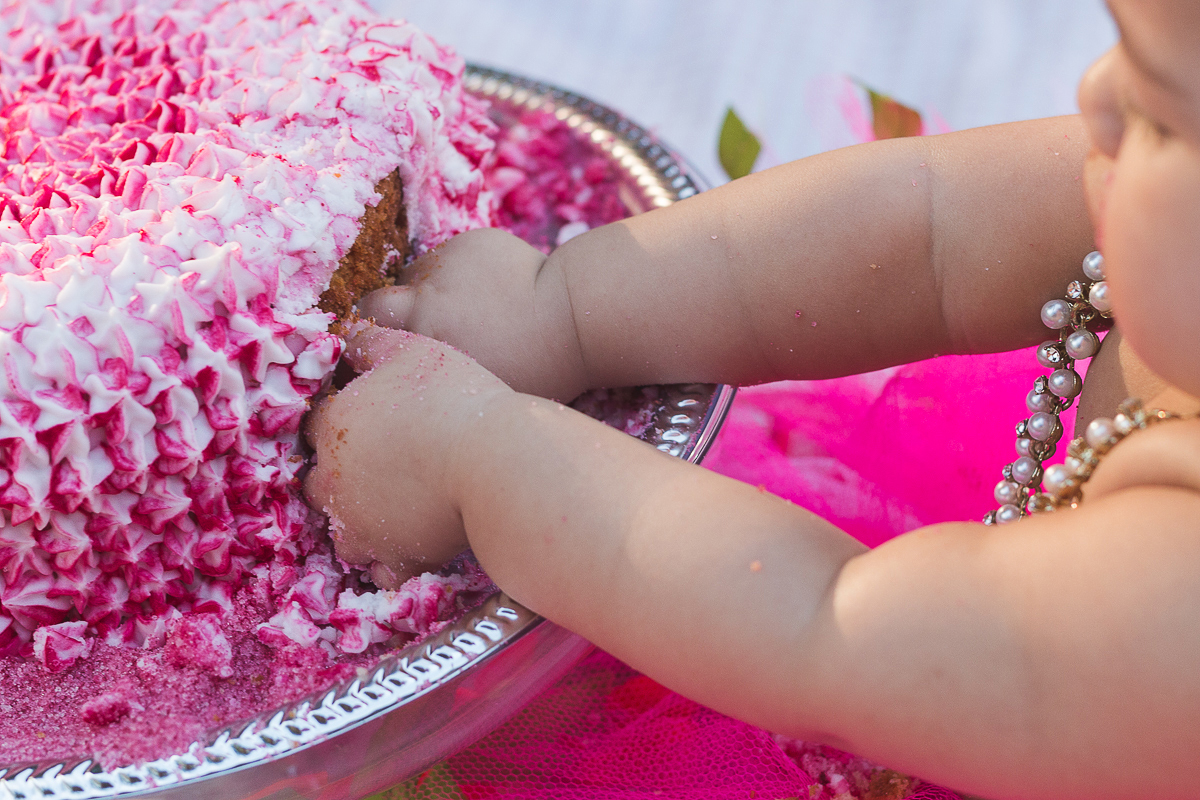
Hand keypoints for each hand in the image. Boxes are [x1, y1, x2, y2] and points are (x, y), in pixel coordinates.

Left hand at [303, 325, 511, 586]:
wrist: (495, 460)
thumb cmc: (456, 398)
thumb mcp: (410, 348)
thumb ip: (367, 341)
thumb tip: (344, 335)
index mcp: (332, 426)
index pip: (312, 425)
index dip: (339, 422)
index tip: (370, 422)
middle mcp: (332, 480)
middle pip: (318, 483)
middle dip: (342, 477)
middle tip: (384, 467)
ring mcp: (358, 525)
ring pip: (342, 532)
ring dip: (360, 523)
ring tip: (396, 509)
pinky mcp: (392, 557)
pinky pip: (378, 570)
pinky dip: (390, 560)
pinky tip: (412, 541)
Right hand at [359, 228, 588, 401]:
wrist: (574, 319)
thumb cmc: (532, 369)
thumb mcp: (475, 387)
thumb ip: (429, 376)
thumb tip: (401, 376)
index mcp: (424, 338)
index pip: (363, 334)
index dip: (365, 345)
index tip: (372, 353)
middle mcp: (426, 298)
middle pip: (375, 302)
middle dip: (381, 316)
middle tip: (405, 329)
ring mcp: (447, 264)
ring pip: (415, 277)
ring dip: (425, 292)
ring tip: (460, 310)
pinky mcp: (470, 243)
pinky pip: (448, 258)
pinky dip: (458, 274)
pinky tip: (486, 292)